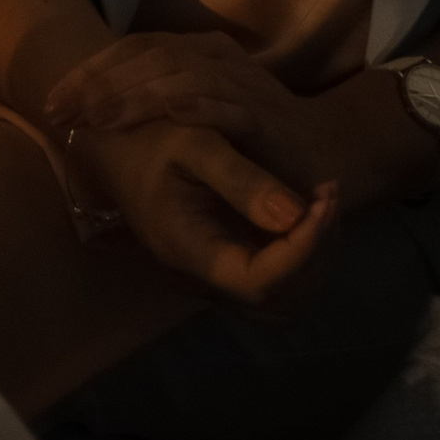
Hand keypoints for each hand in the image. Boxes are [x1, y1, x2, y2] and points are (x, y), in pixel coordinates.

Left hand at [46, 32, 433, 217]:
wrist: (324, 158)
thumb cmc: (247, 143)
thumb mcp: (191, 119)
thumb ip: (150, 107)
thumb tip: (86, 110)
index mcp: (196, 54)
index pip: (134, 50)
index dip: (91, 72)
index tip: (51, 103)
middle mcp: (218, 59)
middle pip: (149, 58)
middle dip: (100, 85)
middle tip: (59, 112)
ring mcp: (245, 85)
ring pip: (182, 77)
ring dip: (137, 96)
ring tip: (99, 118)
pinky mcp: (270, 118)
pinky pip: (231, 106)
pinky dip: (201, 106)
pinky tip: (170, 114)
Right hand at [68, 112, 339, 307]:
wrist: (112, 147)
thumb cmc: (148, 137)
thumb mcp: (194, 144)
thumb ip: (242, 181)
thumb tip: (296, 214)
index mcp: (191, 251)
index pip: (262, 282)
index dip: (304, 249)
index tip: (322, 199)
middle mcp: (201, 279)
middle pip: (281, 302)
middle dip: (316, 253)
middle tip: (327, 195)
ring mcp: (212, 278)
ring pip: (284, 303)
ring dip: (314, 260)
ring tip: (322, 205)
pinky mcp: (222, 267)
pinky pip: (275, 286)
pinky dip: (301, 259)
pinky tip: (305, 215)